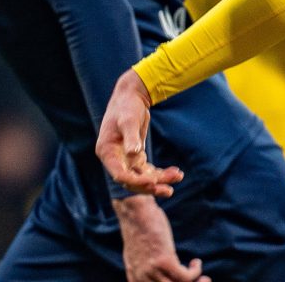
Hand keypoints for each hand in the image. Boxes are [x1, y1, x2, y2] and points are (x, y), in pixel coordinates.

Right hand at [96, 70, 182, 196]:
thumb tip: (133, 154)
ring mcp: (125, 158)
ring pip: (141, 177)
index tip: (152, 183)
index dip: (135, 181)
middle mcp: (114, 158)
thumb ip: (131, 137)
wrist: (131, 96)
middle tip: (169, 189)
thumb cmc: (127, 106)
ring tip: (177, 178)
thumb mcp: (129, 120)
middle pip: (131, 180)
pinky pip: (147, 170)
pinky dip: (160, 173)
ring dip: (159, 181)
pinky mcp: (135, 156)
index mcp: (107, 151)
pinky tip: (176, 173)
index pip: (119, 174)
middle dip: (150, 185)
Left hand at [114, 195, 209, 281]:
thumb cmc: (139, 226)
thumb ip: (144, 265)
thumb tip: (155, 269)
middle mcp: (142, 278)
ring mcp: (152, 270)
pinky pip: (185, 277)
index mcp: (134, 277)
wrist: (135, 212)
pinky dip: (195, 271)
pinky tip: (196, 262)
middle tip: (202, 281)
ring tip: (204, 278)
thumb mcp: (138, 252)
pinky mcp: (164, 260)